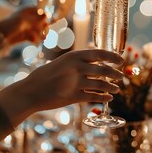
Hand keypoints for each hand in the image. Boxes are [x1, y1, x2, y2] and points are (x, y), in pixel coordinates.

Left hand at [0, 7, 46, 44]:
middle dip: (44, 26)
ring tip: (43, 38)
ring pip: (39, 30)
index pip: (39, 10)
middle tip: (46, 31)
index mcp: (26, 11)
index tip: (48, 20)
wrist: (0, 37)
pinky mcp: (26, 35)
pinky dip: (35, 39)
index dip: (45, 15)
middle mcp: (28, 18)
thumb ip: (36, 19)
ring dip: (41, 34)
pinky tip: (34, 42)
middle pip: (41, 21)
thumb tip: (47, 15)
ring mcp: (27, 27)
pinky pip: (34, 36)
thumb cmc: (10, 26)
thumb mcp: (24, 21)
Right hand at [0, 49, 123, 125]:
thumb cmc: (46, 75)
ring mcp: (75, 82)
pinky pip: (93, 97)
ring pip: (101, 85)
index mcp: (74, 56)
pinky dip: (103, 98)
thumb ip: (78, 62)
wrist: (30, 91)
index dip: (113, 57)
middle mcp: (76, 67)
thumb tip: (98, 62)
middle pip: (104, 70)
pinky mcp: (73, 96)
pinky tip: (108, 98)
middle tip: (121, 77)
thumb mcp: (62, 62)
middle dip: (115, 74)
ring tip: (117, 89)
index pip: (100, 53)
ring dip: (111, 87)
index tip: (121, 60)